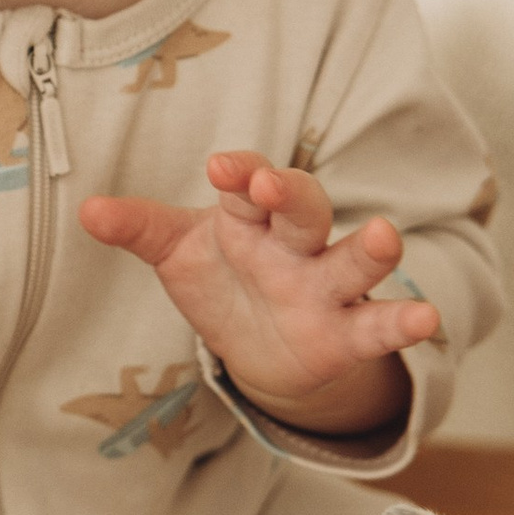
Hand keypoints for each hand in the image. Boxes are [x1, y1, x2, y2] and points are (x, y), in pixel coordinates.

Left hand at [77, 152, 438, 433]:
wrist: (261, 347)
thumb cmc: (222, 280)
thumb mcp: (177, 253)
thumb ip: (139, 228)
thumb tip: (86, 209)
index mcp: (250, 216)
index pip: (246, 185)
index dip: (237, 173)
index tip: (219, 168)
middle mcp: (294, 243)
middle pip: (303, 208)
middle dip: (291, 194)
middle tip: (273, 184)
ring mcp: (326, 286)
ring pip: (352, 260)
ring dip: (369, 249)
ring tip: (381, 235)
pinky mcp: (348, 333)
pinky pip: (378, 326)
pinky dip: (402, 323)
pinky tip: (427, 319)